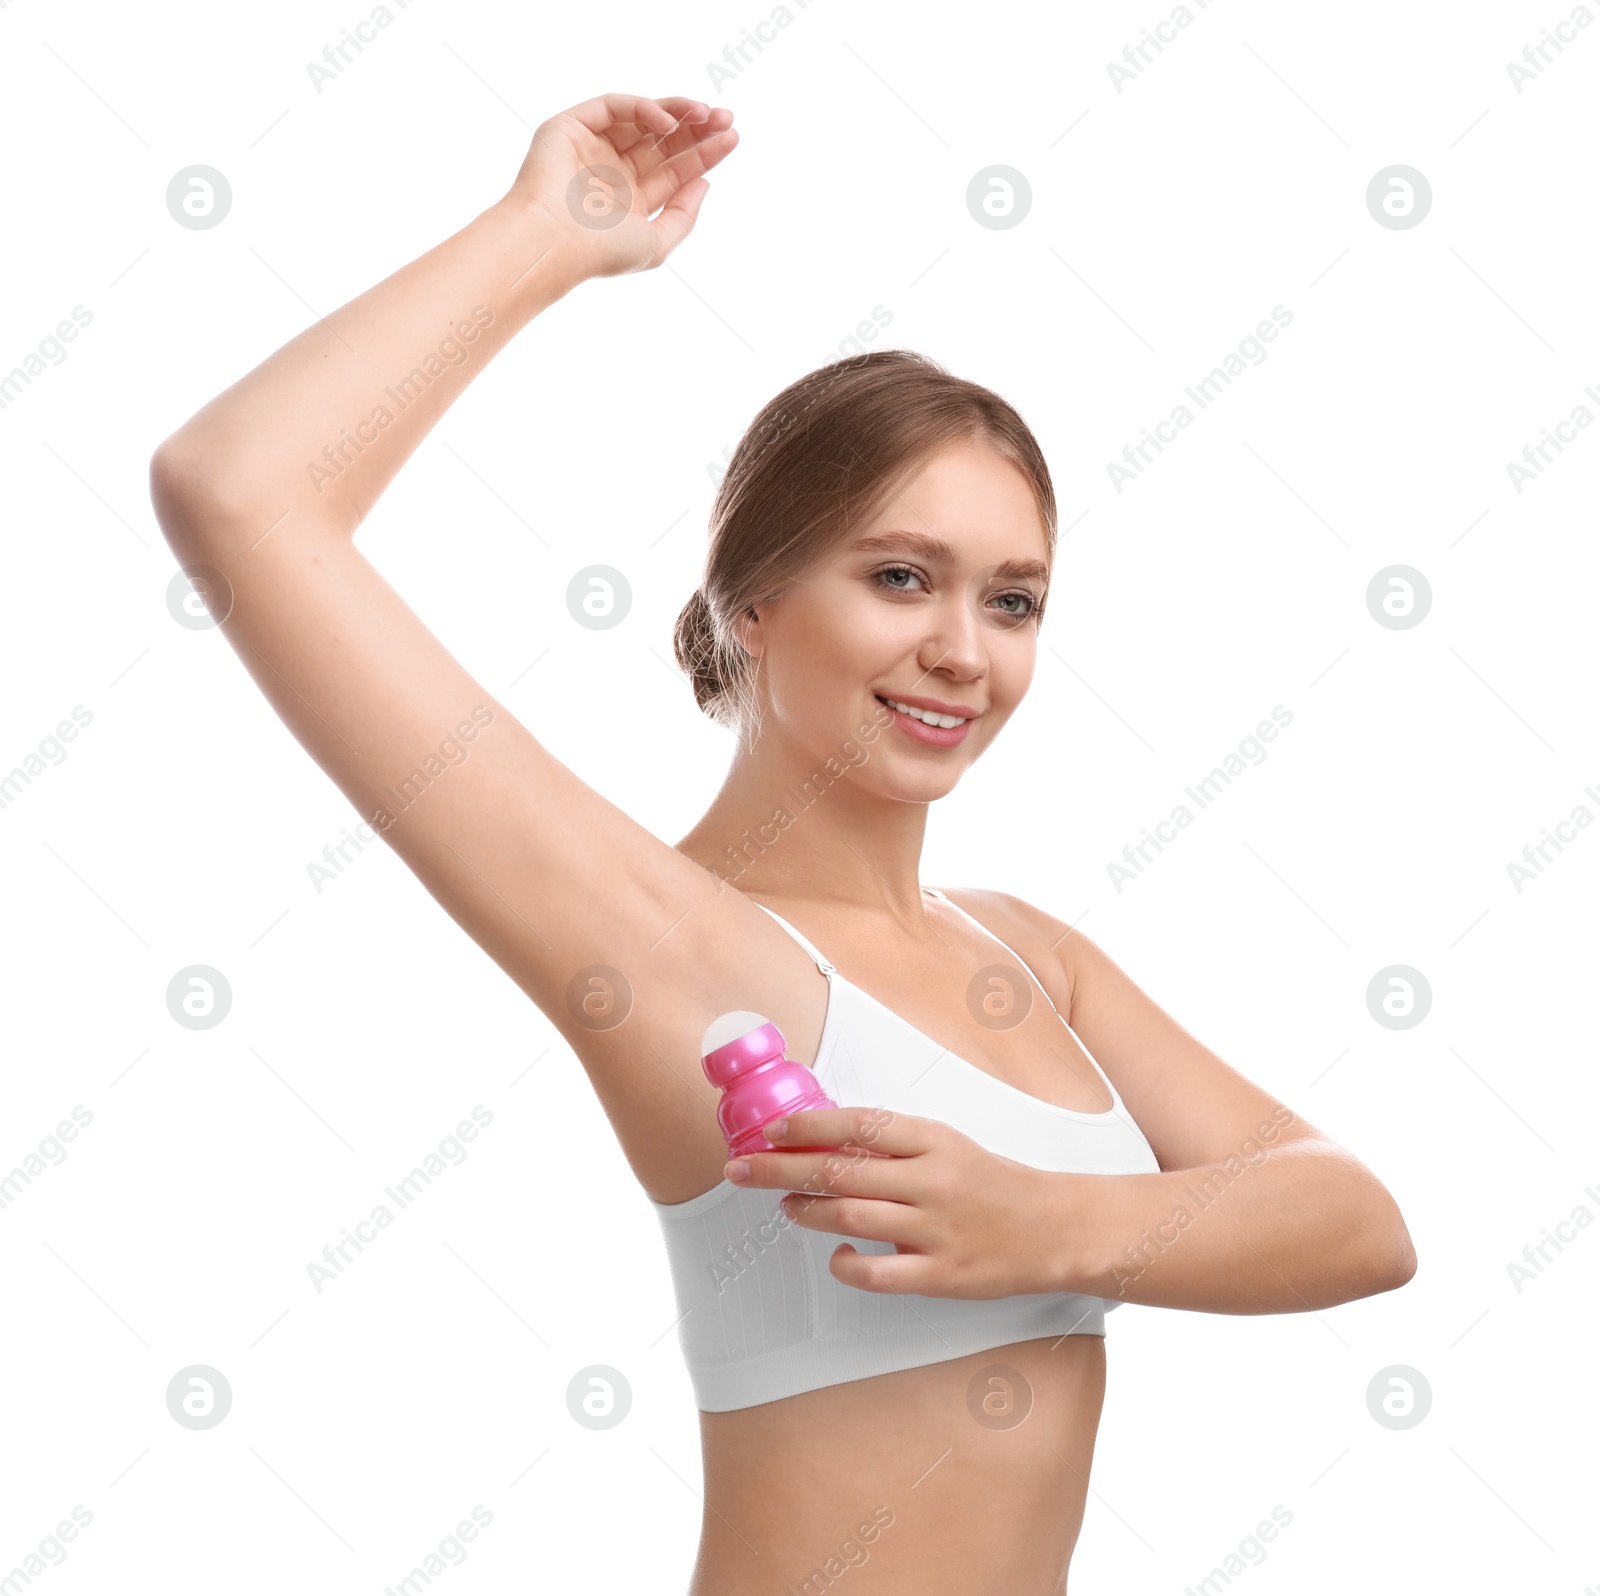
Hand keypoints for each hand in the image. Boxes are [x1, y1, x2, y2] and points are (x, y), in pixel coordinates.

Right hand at [506, 92, 737, 281]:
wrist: (553, 242)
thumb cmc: (601, 251)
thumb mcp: (656, 242)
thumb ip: (683, 215)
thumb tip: (705, 182)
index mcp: (631, 201)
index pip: (674, 170)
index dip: (704, 153)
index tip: (732, 138)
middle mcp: (613, 173)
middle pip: (663, 142)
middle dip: (696, 129)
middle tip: (726, 118)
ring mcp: (592, 148)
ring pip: (642, 120)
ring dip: (676, 112)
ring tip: (707, 113)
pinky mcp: (571, 127)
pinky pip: (613, 107)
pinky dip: (642, 109)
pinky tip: (667, 121)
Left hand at [725, 1106, 1090, 1299]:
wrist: (1053, 1228)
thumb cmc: (992, 1184)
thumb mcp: (947, 1146)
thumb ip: (894, 1144)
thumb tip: (825, 1141)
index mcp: (934, 1140)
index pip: (857, 1124)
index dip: (806, 1125)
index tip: (770, 1129)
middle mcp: (932, 1179)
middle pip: (839, 1170)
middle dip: (780, 1169)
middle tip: (742, 1170)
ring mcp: (937, 1228)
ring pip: (851, 1216)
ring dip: (807, 1211)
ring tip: (786, 1207)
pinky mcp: (942, 1274)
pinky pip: (878, 1272)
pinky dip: (847, 1264)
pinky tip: (836, 1256)